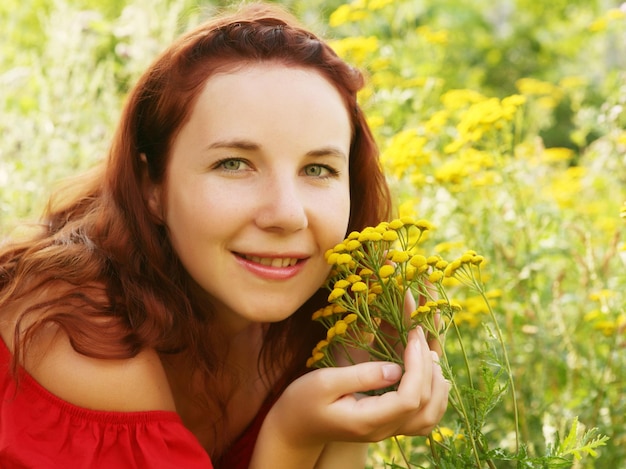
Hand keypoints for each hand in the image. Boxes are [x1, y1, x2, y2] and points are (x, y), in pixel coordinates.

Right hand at [267, 327, 448, 444]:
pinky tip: (429, 373)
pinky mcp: (388, 423)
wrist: (294, 427)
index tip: (412, 335)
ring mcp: (388, 430)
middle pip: (425, 406)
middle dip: (428, 367)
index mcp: (368, 420)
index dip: (418, 366)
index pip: (410, 399)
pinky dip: (433, 395)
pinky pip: (423, 417)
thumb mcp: (325, 382)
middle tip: (419, 334)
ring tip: (428, 353)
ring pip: (430, 416)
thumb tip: (396, 368)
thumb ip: (361, 376)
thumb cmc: (303, 401)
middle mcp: (383, 430)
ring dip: (436, 383)